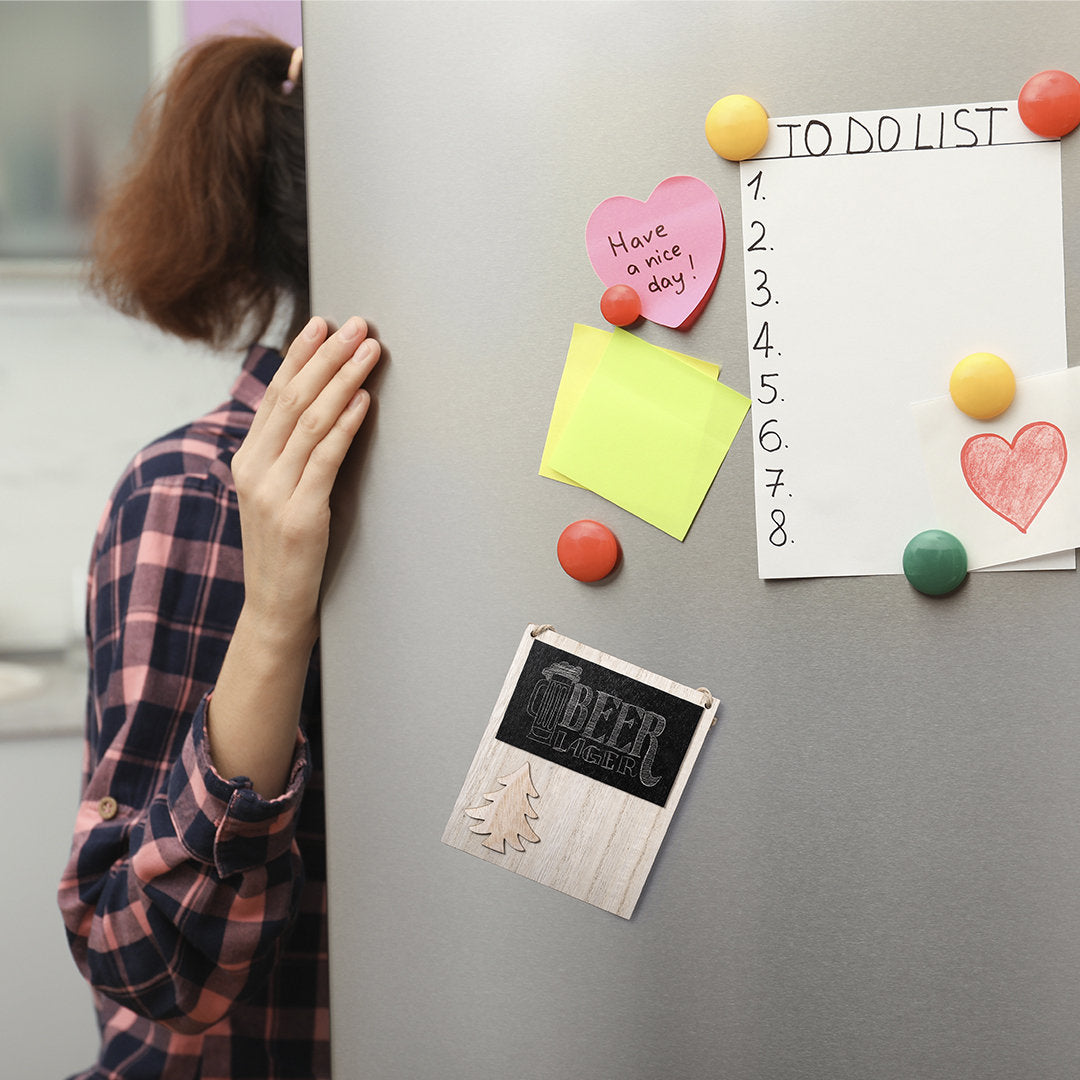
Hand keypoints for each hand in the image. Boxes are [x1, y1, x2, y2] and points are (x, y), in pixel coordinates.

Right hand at [230, 315, 380, 649]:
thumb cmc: (286, 549)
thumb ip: (288, 455)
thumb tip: (321, 409)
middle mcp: (254, 469)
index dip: (300, 356)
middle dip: (326, 356)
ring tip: (368, 350)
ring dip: (343, 379)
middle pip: (292, 398)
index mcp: (246, 459)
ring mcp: (274, 492)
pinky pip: (325, 459)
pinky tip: (363, 401)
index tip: (322, 324)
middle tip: (355, 323)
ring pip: (310, 421)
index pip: (274, 394)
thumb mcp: (277, 494)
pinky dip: (346, 425)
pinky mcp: (300, 516)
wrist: (274, 608)